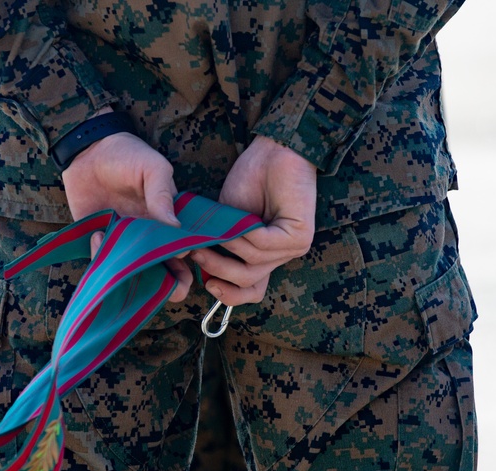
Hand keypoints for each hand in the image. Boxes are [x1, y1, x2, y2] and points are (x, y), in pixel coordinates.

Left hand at [62, 124, 190, 301]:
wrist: (88, 151)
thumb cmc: (128, 155)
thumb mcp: (153, 168)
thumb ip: (163, 195)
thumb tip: (176, 228)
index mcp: (169, 224)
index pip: (186, 255)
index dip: (186, 265)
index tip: (179, 256)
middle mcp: (150, 240)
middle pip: (164, 277)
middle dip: (165, 287)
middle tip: (154, 279)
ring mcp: (125, 244)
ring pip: (133, 277)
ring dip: (127, 273)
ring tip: (117, 245)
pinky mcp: (100, 243)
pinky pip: (103, 264)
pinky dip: (101, 259)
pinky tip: (98, 235)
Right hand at [192, 135, 316, 305]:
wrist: (274, 150)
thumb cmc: (252, 179)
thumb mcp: (225, 220)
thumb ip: (218, 246)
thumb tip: (200, 274)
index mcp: (265, 255)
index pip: (251, 291)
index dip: (229, 295)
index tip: (207, 285)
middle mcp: (281, 256)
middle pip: (248, 282)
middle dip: (218, 270)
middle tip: (196, 254)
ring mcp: (292, 248)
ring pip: (252, 265)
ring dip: (228, 249)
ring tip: (213, 233)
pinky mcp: (299, 237)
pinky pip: (263, 246)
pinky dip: (244, 235)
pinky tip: (237, 222)